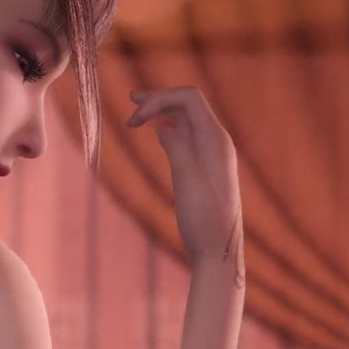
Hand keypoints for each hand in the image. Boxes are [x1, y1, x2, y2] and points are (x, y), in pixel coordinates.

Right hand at [127, 86, 243, 278]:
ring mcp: (212, 154)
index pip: (188, 99)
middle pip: (188, 104)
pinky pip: (187, 136)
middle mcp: (217, 141)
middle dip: (160, 99)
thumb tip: (163, 122)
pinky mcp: (205, 167)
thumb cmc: (203, 219)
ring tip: (138, 111)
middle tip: (130, 100)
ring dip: (163, 110)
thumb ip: (177, 146)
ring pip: (187, 120)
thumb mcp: (187, 180)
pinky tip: (157, 130)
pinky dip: (169, 127)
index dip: (159, 100)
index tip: (133, 119)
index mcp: (216, 140)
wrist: (218, 250)